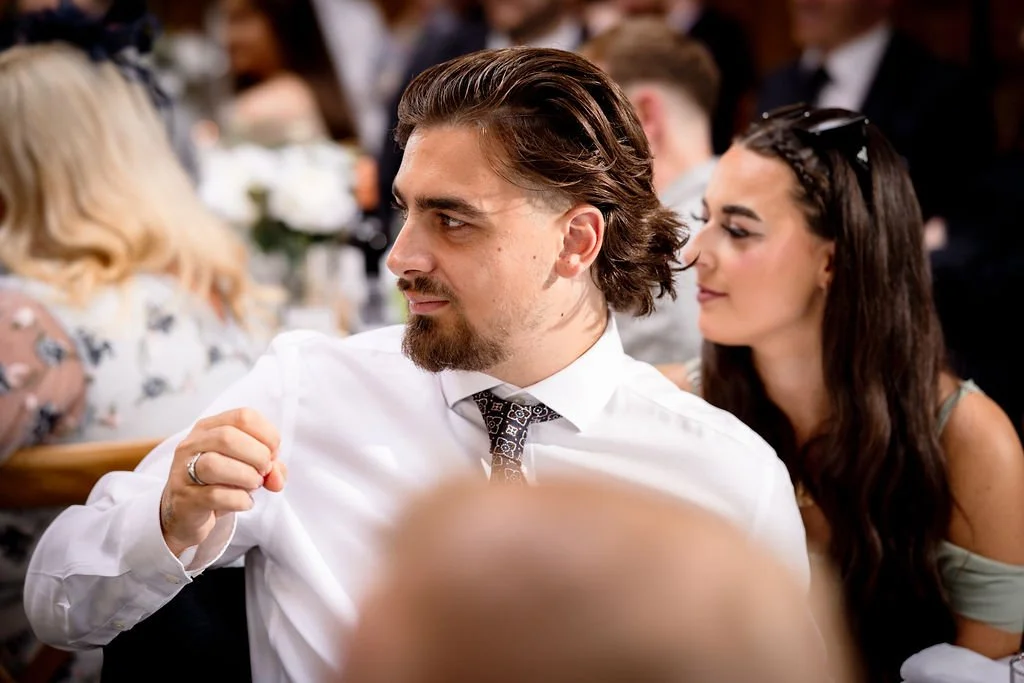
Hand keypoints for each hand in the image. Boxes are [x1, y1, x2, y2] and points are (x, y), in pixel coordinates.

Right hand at [160, 408, 285, 555]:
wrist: (186, 513)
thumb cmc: (220, 483)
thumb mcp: (247, 468)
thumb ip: (270, 467)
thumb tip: (278, 476)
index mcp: (210, 428)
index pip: (244, 416)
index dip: (267, 435)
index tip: (273, 454)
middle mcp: (192, 444)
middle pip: (228, 437)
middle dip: (257, 456)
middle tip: (264, 472)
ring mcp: (183, 471)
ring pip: (214, 465)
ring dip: (246, 476)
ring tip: (254, 485)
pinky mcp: (184, 498)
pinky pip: (214, 496)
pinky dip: (239, 499)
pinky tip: (244, 502)